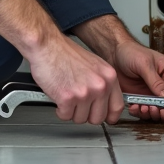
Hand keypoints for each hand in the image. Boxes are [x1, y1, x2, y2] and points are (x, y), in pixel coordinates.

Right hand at [0, 0, 122, 124]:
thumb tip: (105, 102)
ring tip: (66, 95)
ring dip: (71, 111)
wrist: (46, 45)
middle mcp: (100, 85)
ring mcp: (85, 93)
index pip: (117, 107)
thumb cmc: (64, 53)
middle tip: (78, 105)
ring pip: (80, 119)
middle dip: (86, 114)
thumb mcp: (94, 65)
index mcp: (109, 76)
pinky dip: (59, 109)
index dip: (108, 116)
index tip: (104, 117)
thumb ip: (102, 83)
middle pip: (98, 118)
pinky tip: (58, 96)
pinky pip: (65, 116)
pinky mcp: (68, 98)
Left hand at [108, 41, 163, 121]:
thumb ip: (156, 81)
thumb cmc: (131, 52)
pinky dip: (140, 112)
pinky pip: (145, 111)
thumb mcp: (145, 64)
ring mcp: (154, 93)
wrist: (113, 55)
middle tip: (157, 110)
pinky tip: (136, 107)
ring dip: (152, 113)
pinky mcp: (143, 99)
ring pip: (159, 111)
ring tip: (145, 108)